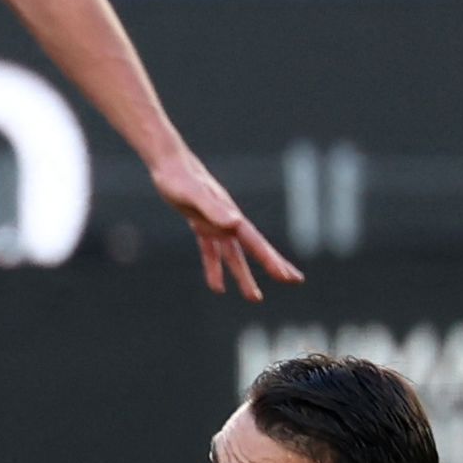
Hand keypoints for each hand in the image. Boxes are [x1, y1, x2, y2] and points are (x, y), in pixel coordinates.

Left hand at [146, 147, 296, 299]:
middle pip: (254, 249)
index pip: (255, 243)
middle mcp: (228, 222)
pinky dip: (214, 268)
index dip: (270, 260)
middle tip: (294, 281)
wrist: (168, 164)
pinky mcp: (201, 224)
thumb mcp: (193, 194)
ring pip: (233, 255)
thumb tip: (235, 222)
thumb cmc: (179, 178)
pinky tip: (217, 286)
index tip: (286, 277)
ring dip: (243, 275)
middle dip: (273, 266)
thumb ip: (214, 209)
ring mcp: (216, 224)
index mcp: (231, 217)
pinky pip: (211, 251)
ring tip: (254, 297)